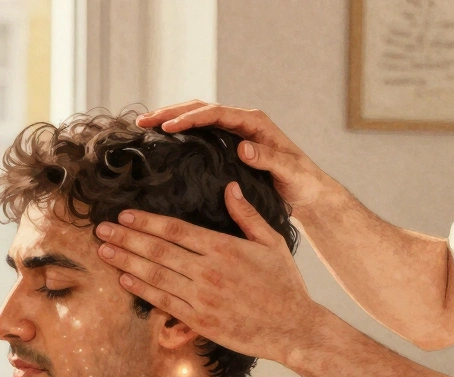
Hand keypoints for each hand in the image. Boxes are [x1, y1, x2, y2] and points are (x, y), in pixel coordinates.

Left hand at [96, 181, 317, 365]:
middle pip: (157, 250)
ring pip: (154, 275)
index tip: (124, 215)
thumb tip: (230, 187)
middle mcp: (208, 272)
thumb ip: (247, 215)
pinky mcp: (199, 321)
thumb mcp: (272, 242)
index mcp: (224, 248)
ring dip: (125, 262)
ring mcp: (201, 298)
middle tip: (100, 229)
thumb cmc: (285, 284)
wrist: (293, 328)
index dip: (146, 222)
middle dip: (125, 238)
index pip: (175, 230)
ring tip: (103, 250)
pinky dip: (141, 290)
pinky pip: (163, 302)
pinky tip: (123, 280)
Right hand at [137, 100, 336, 220]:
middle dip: (171, 112)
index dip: (190, 118)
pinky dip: (179, 132)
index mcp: (254, 123)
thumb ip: (268, 158)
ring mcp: (234, 132)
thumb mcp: (289, 171)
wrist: (309, 192)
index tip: (168, 126)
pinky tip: (162, 139)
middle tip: (144, 120)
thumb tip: (243, 147)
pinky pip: (200, 133)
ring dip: (171, 118)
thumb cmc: (302, 182)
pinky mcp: (228, 145)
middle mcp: (242, 122)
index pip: (216, 113)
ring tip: (145, 125)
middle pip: (201, 109)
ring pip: (197, 117)